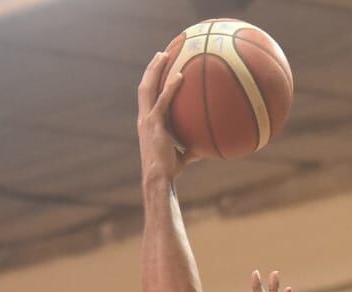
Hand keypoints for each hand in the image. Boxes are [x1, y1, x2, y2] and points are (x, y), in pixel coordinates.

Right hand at [137, 52, 191, 182]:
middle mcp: (144, 118)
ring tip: (163, 55)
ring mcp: (146, 119)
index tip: (160, 69)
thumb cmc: (170, 170)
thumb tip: (207, 146)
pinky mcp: (153, 124)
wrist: (158, 177)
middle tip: (161, 54)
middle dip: (151, 69)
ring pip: (146, 88)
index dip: (152, 82)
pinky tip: (180, 76)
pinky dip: (170, 87)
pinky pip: (162, 101)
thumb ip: (192, 147)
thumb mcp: (183, 155)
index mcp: (147, 123)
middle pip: (144, 87)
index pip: (148, 97)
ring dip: (154, 70)